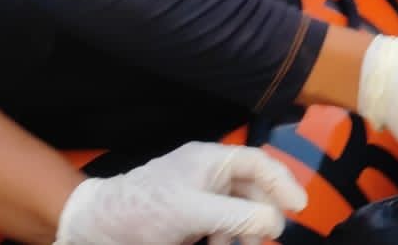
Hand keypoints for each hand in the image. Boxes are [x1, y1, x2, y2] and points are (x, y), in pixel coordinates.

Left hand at [54, 142, 306, 244]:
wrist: (97, 230)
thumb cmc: (140, 210)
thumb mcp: (193, 212)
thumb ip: (238, 215)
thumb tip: (275, 220)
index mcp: (211, 161)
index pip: (259, 164)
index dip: (283, 183)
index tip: (300, 208)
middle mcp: (209, 176)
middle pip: (253, 193)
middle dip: (260, 217)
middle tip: (263, 239)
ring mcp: (199, 199)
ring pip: (238, 215)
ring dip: (241, 234)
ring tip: (229, 244)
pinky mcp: (190, 221)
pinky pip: (221, 228)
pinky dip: (226, 238)